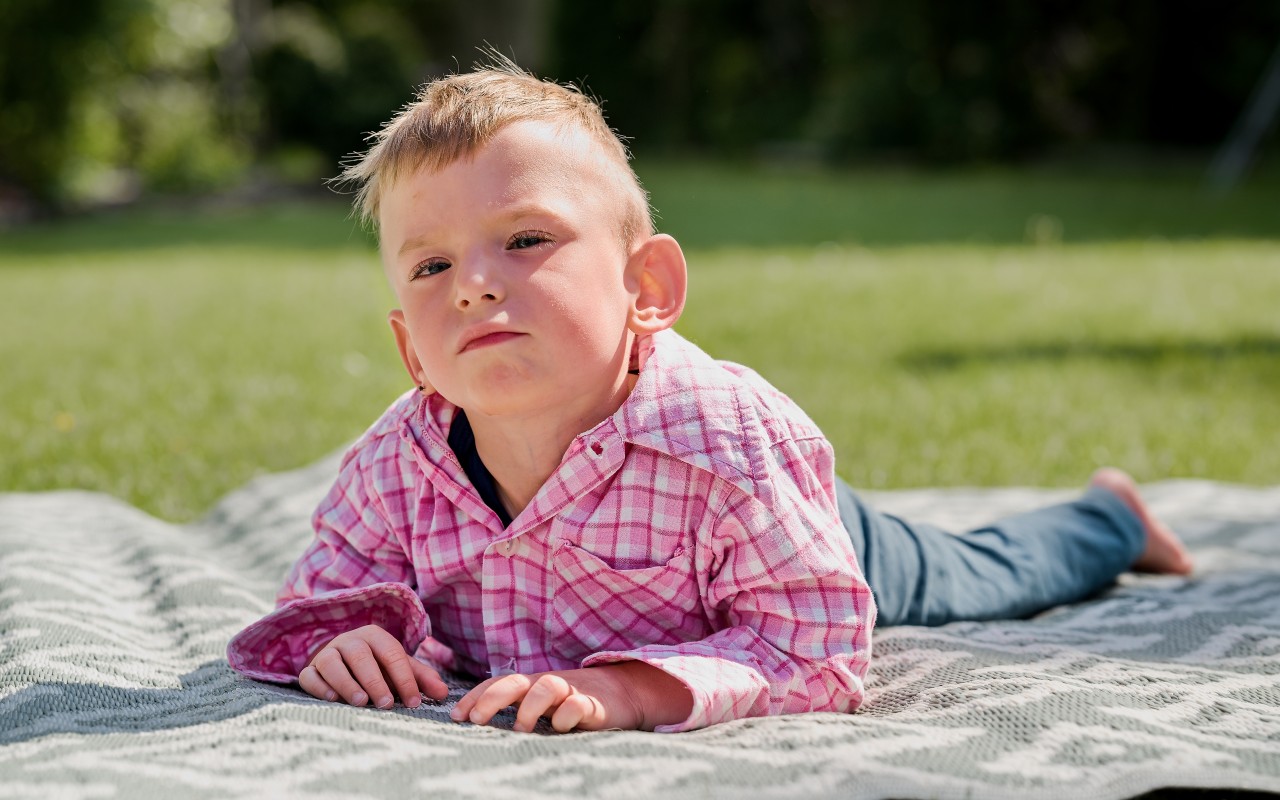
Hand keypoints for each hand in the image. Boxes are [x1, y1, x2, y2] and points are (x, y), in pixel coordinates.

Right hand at [298, 624, 448, 708]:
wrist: (342, 661)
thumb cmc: (377, 667)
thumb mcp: (399, 669)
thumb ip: (421, 679)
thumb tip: (444, 693)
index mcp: (376, 636)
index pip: (392, 654)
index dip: (405, 678)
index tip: (414, 702)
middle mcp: (350, 641)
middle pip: (361, 656)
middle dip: (375, 680)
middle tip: (386, 704)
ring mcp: (327, 654)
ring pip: (332, 662)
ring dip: (346, 682)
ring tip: (361, 702)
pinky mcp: (310, 669)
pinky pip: (310, 675)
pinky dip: (320, 686)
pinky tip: (333, 699)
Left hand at [451, 661, 693, 732]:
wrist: (624, 692)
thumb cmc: (574, 701)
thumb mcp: (543, 704)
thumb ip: (518, 709)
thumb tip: (478, 724)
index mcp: (531, 684)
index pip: (497, 683)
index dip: (475, 697)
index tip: (456, 716)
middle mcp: (548, 684)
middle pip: (514, 681)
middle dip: (491, 698)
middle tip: (476, 721)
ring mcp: (571, 691)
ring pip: (546, 687)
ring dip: (529, 708)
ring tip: (520, 729)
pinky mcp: (595, 704)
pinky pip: (578, 705)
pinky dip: (567, 715)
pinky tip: (560, 728)